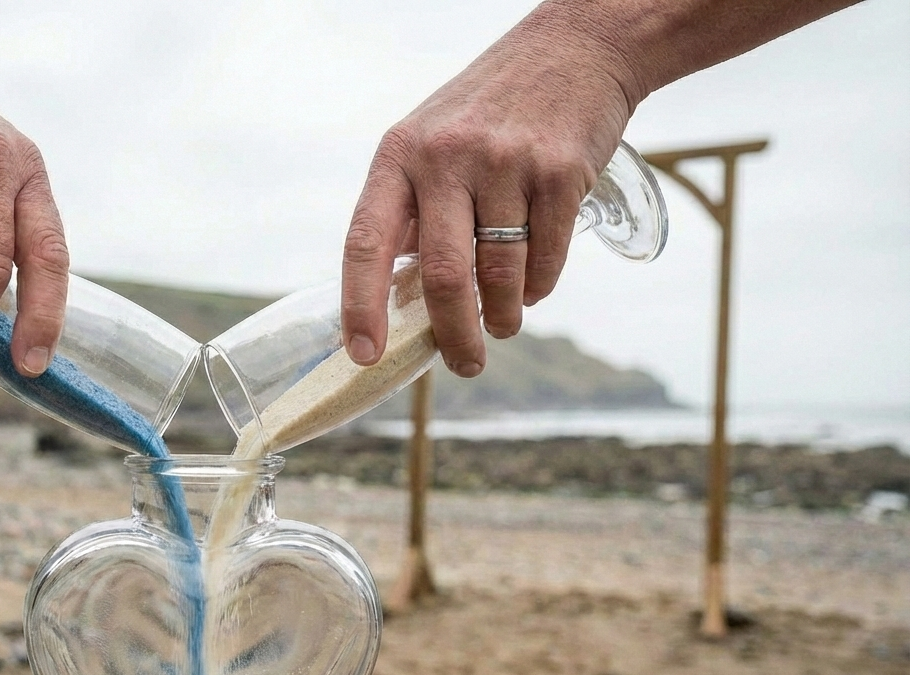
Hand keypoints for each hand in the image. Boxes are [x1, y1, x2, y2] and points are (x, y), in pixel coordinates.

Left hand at [340, 7, 642, 376]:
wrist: (575, 48)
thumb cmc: (489, 109)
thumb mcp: (429, 141)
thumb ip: (412, 209)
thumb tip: (399, 296)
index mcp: (399, 155)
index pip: (366, 242)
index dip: (361, 305)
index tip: (364, 353)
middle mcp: (447, 158)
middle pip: (445, 276)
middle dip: (455, 336)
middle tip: (464, 364)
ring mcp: (506, 163)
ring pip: (501, 274)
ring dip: (504, 316)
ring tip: (504, 324)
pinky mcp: (561, 172)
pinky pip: (547, 257)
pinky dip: (539, 287)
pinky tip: (533, 288)